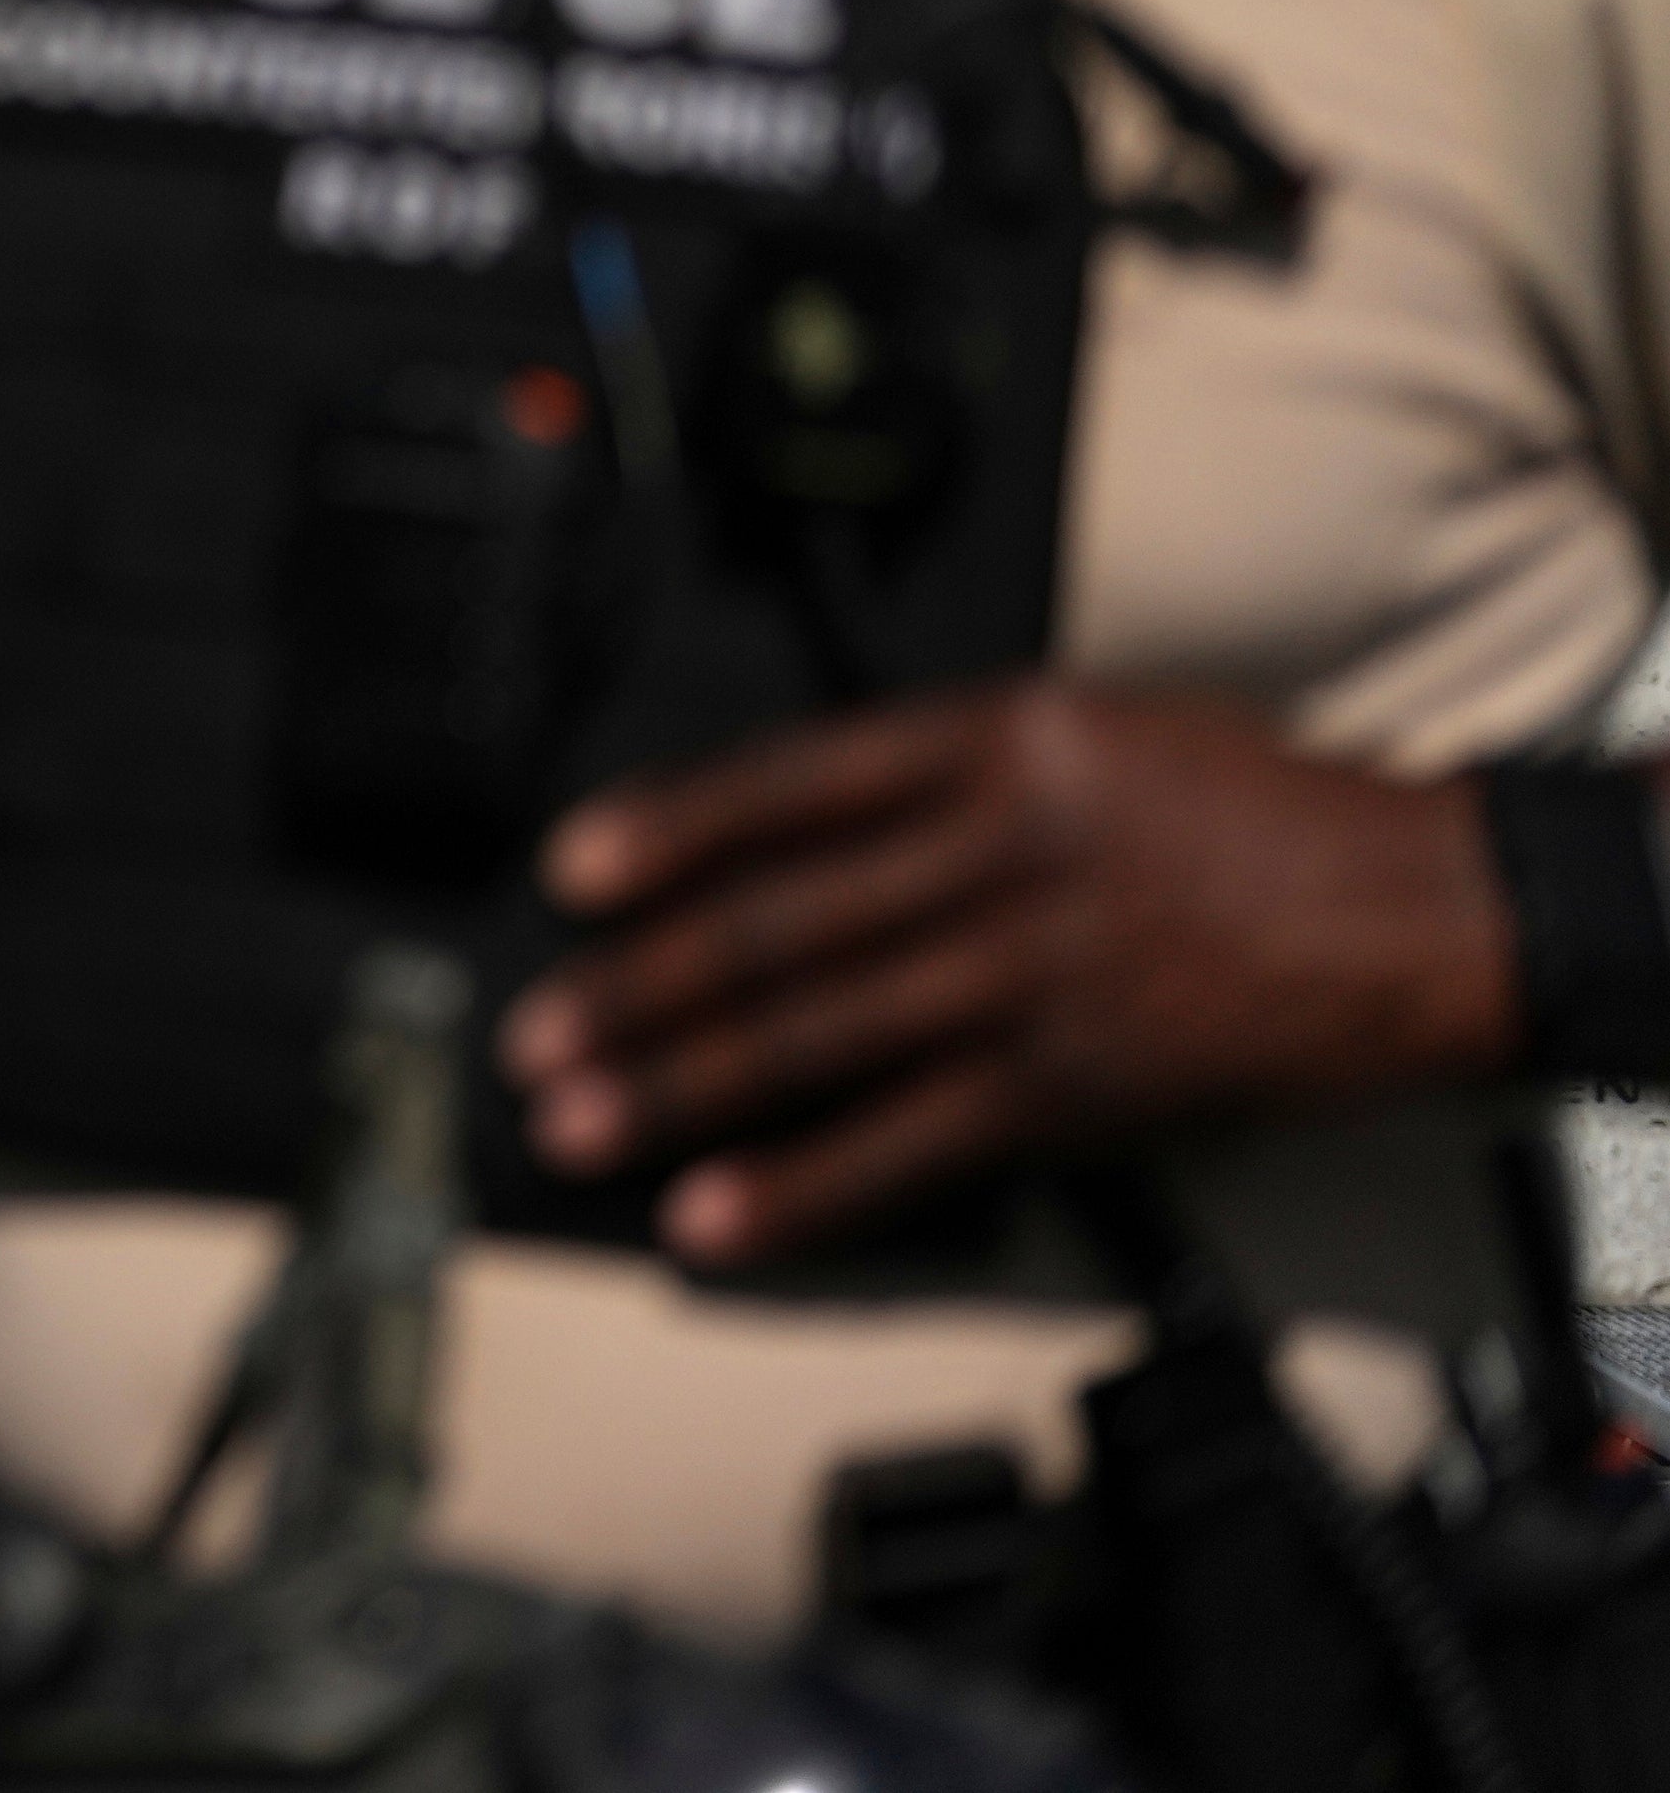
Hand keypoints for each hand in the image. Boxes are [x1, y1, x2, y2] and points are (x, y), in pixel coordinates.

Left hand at [499, 680, 1522, 1266]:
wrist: (1419, 912)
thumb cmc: (1254, 811)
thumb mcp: (1097, 727)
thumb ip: (949, 769)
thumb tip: (794, 824)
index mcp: (997, 740)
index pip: (791, 783)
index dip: (669, 830)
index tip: (570, 871)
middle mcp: (997, 852)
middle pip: (776, 922)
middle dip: (634, 988)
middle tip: (525, 1035)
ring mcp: (1029, 975)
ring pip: (817, 1034)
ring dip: (677, 1087)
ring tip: (571, 1123)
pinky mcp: (1072, 1085)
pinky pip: (908, 1141)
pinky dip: (801, 1186)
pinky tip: (713, 1216)